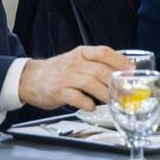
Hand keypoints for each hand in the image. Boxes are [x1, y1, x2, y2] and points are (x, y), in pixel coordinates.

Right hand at [18, 46, 132, 110]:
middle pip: (99, 70)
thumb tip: (122, 70)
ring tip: (113, 101)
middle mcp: (74, 63)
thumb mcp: (76, 60)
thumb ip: (96, 63)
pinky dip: (86, 103)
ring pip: (90, 83)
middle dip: (116, 81)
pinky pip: (76, 97)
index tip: (131, 70)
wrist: (28, 78)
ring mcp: (65, 77)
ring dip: (105, 94)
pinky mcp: (58, 91)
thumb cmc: (58, 71)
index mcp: (81, 53)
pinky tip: (92, 107)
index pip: (103, 52)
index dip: (119, 60)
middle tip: (127, 92)